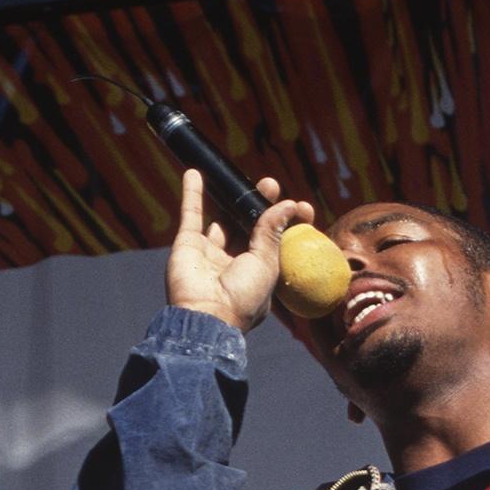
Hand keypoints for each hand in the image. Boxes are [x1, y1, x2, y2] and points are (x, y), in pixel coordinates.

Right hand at [165, 168, 313, 333]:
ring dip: (229, 197)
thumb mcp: (266, 263)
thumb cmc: (242, 298)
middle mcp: (233, 264)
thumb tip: (289, 204)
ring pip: (220, 219)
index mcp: (257, 273)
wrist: (205, 317)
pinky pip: (191, 214)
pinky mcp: (187, 246)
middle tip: (270, 184)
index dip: (287, 223)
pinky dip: (192, 193)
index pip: (274, 242)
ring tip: (239, 176)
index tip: (302, 207)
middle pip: (248, 227)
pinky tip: (196, 172)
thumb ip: (273, 232)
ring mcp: (209, 254)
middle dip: (259, 205)